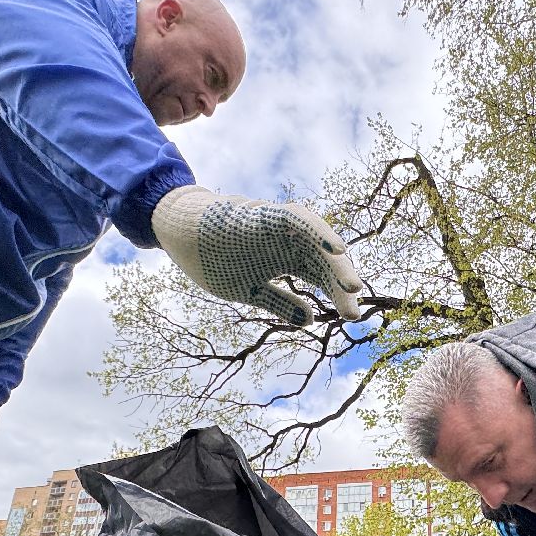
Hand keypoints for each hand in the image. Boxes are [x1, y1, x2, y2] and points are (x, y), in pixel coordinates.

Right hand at [151, 185, 363, 325]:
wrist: (180, 233)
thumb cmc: (212, 259)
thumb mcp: (248, 289)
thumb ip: (279, 302)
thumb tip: (311, 320)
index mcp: (287, 260)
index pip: (321, 278)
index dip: (338, 296)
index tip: (354, 316)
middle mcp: (289, 243)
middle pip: (324, 263)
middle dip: (341, 285)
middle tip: (355, 312)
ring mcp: (280, 228)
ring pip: (316, 242)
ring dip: (335, 261)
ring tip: (352, 285)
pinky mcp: (268, 215)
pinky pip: (298, 219)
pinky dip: (318, 231)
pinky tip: (337, 248)